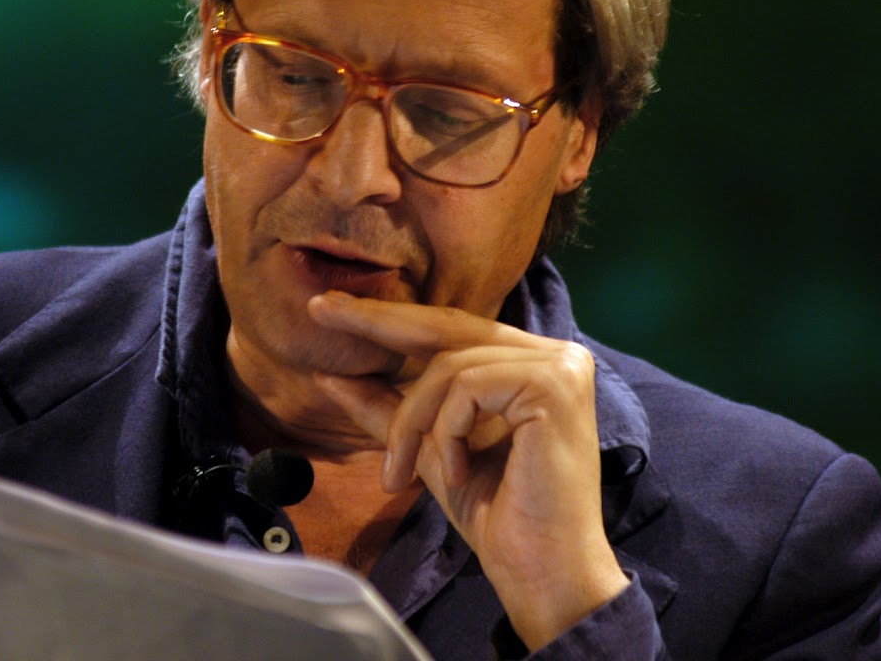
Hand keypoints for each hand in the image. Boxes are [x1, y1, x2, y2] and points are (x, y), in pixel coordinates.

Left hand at [308, 291, 628, 649]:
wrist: (541, 572)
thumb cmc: (495, 516)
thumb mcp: (429, 450)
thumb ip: (389, 409)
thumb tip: (329, 375)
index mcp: (530, 362)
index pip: (450, 328)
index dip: (389, 317)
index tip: (327, 309)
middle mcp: (554, 353)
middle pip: (448, 325)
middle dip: (376, 321)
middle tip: (320, 312)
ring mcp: (560, 366)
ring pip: (449, 365)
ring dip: (411, 422)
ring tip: (402, 472)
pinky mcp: (554, 385)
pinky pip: (467, 387)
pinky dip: (445, 433)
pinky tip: (458, 474)